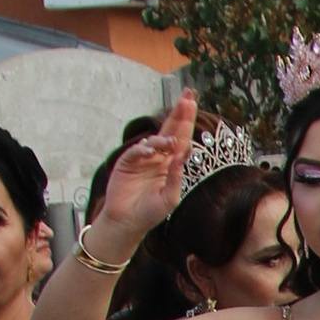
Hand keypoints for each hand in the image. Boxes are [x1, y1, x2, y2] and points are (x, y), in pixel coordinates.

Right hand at [93, 91, 199, 253]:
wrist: (128, 221)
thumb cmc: (151, 212)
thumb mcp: (170, 198)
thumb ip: (176, 177)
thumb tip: (183, 155)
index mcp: (170, 163)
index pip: (181, 137)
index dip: (187, 120)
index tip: (193, 103)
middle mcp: (158, 157)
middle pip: (170, 130)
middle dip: (179, 114)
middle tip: (188, 98)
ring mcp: (142, 158)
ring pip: (154, 140)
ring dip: (163, 138)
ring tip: (170, 142)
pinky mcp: (127, 163)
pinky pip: (136, 151)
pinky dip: (143, 149)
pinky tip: (151, 151)